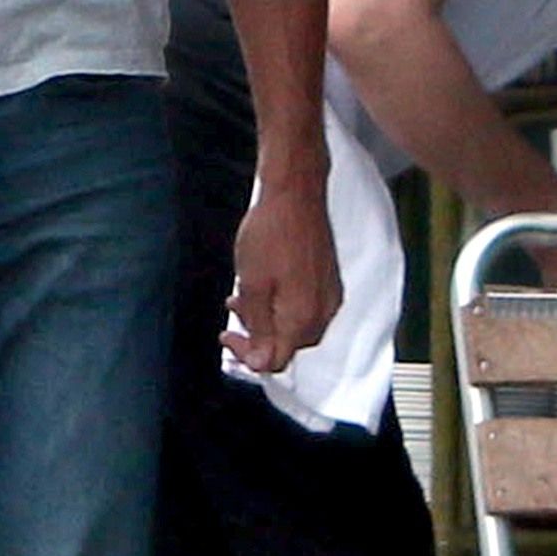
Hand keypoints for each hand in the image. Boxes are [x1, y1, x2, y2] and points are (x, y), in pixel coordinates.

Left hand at [223, 177, 340, 375]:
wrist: (295, 194)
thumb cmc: (272, 234)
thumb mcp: (252, 286)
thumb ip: (257, 327)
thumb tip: (260, 361)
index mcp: (304, 318)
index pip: (277, 360)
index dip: (248, 356)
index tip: (228, 336)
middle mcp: (323, 312)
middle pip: (288, 346)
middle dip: (257, 336)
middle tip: (234, 316)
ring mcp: (329, 296)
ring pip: (295, 326)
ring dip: (267, 319)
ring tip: (243, 298)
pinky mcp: (328, 280)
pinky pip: (305, 306)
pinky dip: (281, 304)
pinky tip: (264, 287)